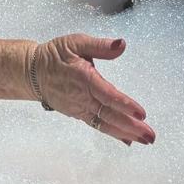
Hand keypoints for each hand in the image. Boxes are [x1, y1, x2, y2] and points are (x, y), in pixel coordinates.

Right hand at [33, 35, 155, 144]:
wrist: (32, 73)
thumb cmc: (55, 55)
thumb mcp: (77, 42)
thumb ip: (100, 46)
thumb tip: (121, 44)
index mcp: (84, 78)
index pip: (108, 95)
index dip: (125, 105)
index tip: (141, 114)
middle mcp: (82, 97)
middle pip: (110, 115)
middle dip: (131, 127)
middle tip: (150, 136)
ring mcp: (79, 108)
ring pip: (105, 123)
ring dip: (125, 133)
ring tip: (144, 140)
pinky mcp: (78, 114)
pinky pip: (98, 125)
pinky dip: (113, 133)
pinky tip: (127, 139)